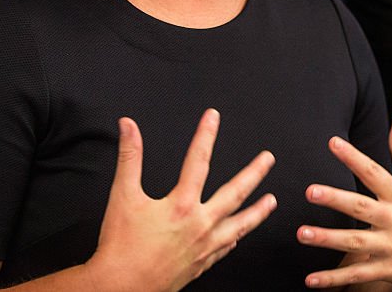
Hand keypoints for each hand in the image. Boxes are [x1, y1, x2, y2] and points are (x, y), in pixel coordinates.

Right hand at [87, 110, 276, 291]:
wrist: (120, 287)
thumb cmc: (120, 247)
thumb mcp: (122, 196)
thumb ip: (129, 157)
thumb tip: (129, 127)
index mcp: (181, 205)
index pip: (198, 160)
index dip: (206, 135)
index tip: (213, 117)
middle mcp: (199, 225)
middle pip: (234, 192)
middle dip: (254, 173)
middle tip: (268, 159)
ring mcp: (204, 247)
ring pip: (240, 225)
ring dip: (257, 211)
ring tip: (271, 201)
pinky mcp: (201, 264)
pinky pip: (225, 249)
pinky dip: (234, 239)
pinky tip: (238, 236)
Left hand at [297, 116, 391, 290]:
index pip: (374, 172)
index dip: (354, 157)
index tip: (333, 143)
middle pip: (361, 207)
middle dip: (336, 199)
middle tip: (311, 191)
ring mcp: (391, 246)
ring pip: (356, 242)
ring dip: (328, 239)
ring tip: (303, 233)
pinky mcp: (389, 269)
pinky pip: (359, 275)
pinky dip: (335, 279)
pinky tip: (312, 279)